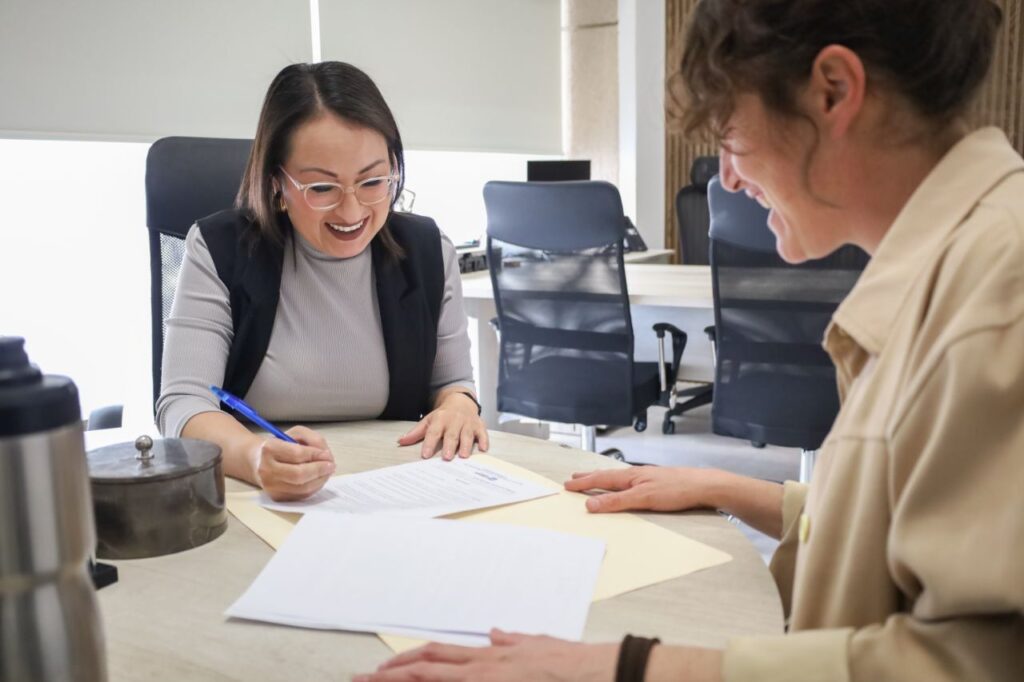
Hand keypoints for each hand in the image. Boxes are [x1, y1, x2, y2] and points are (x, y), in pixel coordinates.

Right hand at [250, 425, 334, 500]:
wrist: (258, 461)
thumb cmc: (281, 446)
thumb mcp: (296, 433)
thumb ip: (314, 439)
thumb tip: (326, 455)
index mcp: (269, 449)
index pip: (297, 454)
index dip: (316, 455)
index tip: (327, 454)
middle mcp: (267, 469)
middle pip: (299, 475)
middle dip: (320, 470)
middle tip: (331, 465)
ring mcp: (271, 486)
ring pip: (302, 488)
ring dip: (320, 480)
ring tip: (326, 471)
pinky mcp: (277, 497)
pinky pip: (301, 495)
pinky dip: (314, 487)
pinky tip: (317, 479)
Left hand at [354, 629, 617, 681]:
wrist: (590, 670)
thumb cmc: (568, 662)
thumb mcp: (535, 646)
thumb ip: (512, 641)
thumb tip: (493, 633)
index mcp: (488, 657)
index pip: (437, 655)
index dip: (407, 660)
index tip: (384, 668)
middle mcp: (480, 666)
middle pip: (423, 666)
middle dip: (389, 674)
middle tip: (360, 679)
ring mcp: (485, 680)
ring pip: (429, 680)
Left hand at [398, 391, 488, 459]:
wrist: (461, 401)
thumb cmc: (443, 415)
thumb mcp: (429, 420)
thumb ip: (416, 433)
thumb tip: (400, 442)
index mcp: (440, 419)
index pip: (433, 432)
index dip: (429, 443)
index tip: (425, 455)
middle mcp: (454, 421)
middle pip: (452, 434)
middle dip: (449, 445)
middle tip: (447, 458)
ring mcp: (468, 423)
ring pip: (467, 434)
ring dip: (466, 445)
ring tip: (463, 456)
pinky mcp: (479, 425)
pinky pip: (483, 433)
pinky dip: (484, 440)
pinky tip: (483, 449)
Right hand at [564, 466, 724, 512]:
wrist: (704, 486)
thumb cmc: (677, 489)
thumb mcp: (643, 498)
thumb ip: (616, 501)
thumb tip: (591, 503)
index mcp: (630, 476)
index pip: (600, 480)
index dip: (583, 483)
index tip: (568, 485)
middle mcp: (636, 475)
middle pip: (607, 476)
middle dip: (589, 477)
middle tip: (574, 477)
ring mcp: (646, 478)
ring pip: (618, 479)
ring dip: (602, 480)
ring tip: (593, 479)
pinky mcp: (656, 484)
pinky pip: (629, 483)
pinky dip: (618, 485)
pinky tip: (624, 487)